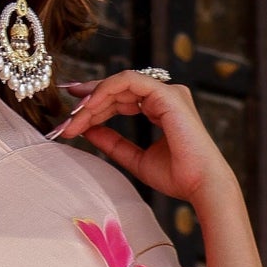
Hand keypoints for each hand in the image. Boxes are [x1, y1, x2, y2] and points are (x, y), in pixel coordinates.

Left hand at [52, 67, 242, 221]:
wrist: (200, 185)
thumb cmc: (177, 176)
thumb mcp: (134, 158)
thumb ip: (112, 142)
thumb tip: (87, 130)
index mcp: (161, 108)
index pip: (121, 99)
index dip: (94, 105)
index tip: (70, 117)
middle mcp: (165, 96)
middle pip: (117, 89)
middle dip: (88, 101)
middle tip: (65, 117)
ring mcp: (167, 92)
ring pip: (120, 84)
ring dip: (93, 99)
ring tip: (74, 118)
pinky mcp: (166, 94)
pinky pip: (129, 82)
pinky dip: (106, 91)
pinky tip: (90, 107)